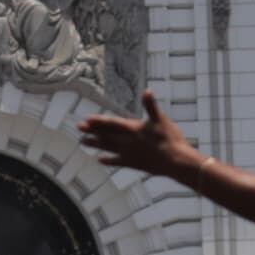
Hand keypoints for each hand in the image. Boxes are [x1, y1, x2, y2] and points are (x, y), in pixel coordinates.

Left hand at [81, 91, 196, 181]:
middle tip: (79, 128)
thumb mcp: (161, 119)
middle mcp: (128, 141)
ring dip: (96, 144)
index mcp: (134, 129)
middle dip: (92, 131)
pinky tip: (100, 160)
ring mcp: (130, 153)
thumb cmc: (170, 139)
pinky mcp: (134, 164)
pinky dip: (108, 160)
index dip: (99, 121)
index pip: (112, 124)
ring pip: (109, 148)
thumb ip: (151, 105)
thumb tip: (147, 91)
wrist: (175, 162)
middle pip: (107, 135)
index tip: (86, 119)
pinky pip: (118, 162)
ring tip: (83, 142)